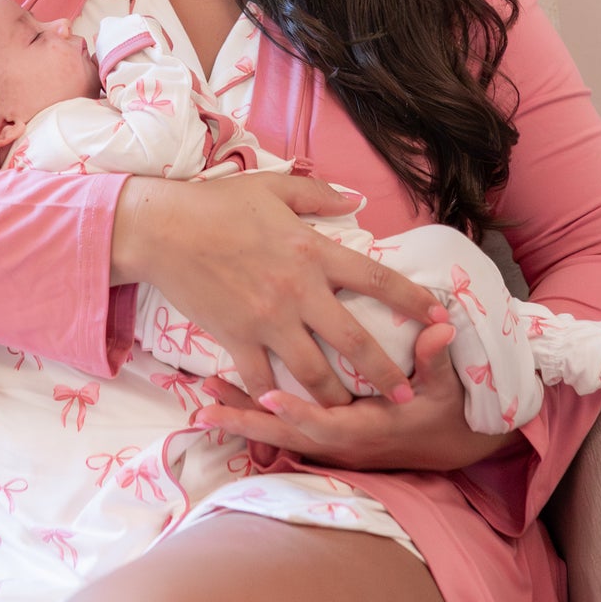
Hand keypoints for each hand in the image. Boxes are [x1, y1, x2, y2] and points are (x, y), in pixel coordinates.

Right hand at [110, 173, 445, 406]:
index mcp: (313, 250)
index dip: (413, 300)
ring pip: (316, 373)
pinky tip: (290, 410)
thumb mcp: (273, 187)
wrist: (162, 228)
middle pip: (356, 343)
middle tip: (407, 395)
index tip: (439, 318)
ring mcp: (267, 320)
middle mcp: (298, 291)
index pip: (376, 279)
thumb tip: (357, 199)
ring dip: (339, 397)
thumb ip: (319, 194)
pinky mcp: (236, 338)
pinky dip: (279, 398)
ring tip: (354, 414)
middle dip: (388, 374)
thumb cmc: (217, 203)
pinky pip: (265, 379)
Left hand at [196, 320, 515, 473]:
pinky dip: (255, 418)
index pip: (327, 423)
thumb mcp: (446, 386)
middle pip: (288, 435)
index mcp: (370, 428)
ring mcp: (332, 442)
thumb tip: (440, 327)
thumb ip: (435, 357)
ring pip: (280, 435)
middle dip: (248, 422)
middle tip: (207, 408)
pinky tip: (224, 402)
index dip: (298, 411)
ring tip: (203, 402)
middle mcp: (344, 440)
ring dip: (242, 418)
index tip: (268, 394)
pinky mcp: (325, 437)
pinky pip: (284, 431)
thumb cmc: (446, 411)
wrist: (452, 445)